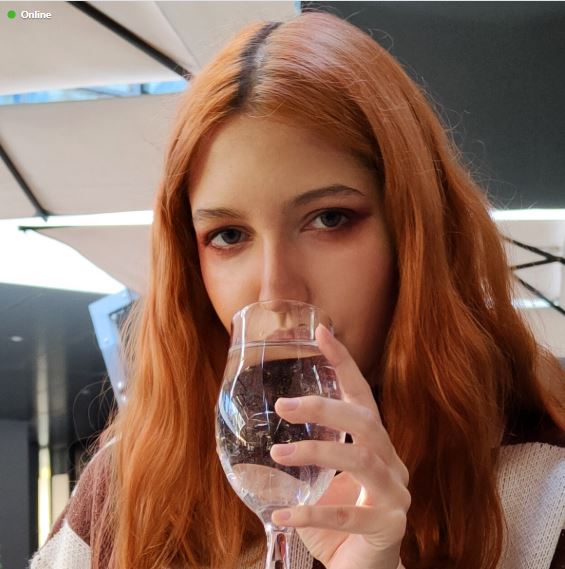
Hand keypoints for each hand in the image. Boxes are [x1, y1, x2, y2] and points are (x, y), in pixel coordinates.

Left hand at [269, 323, 410, 568]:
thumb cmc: (338, 523)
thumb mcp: (317, 485)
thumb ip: (298, 464)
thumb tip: (252, 450)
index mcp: (374, 445)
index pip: (361, 395)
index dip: (344, 362)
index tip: (322, 331)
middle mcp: (391, 463)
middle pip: (365, 422)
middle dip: (324, 408)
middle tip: (283, 405)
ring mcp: (394, 495)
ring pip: (361, 459)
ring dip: (316, 453)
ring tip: (278, 454)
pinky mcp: (388, 527)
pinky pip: (346, 516)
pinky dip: (310, 513)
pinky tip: (281, 514)